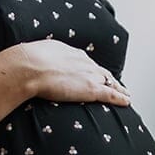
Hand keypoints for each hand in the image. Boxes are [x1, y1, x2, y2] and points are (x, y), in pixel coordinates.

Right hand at [6, 40, 129, 105]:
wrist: (29, 68)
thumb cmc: (28, 61)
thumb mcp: (38, 53)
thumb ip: (43, 58)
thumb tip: (36, 61)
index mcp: (72, 53)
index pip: (87, 62)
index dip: (93, 69)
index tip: (96, 73)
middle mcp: (85, 62)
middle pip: (102, 71)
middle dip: (109, 78)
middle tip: (116, 84)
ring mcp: (90, 76)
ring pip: (110, 82)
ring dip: (118, 88)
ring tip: (125, 94)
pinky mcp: (91, 89)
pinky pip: (111, 94)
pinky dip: (120, 98)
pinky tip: (127, 101)